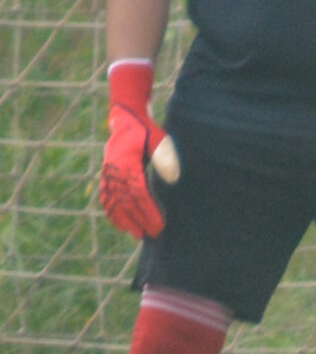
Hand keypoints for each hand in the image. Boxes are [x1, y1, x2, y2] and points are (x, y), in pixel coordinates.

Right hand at [99, 62, 169, 239]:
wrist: (125, 119)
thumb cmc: (146, 130)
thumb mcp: (160, 139)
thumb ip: (166, 157)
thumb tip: (173, 179)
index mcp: (127, 161)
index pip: (139, 192)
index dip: (149, 210)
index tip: (159, 224)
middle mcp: (113, 169)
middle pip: (126, 201)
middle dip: (139, 219)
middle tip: (152, 234)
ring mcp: (107, 173)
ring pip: (113, 202)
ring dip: (124, 220)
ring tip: (136, 234)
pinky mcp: (106, 175)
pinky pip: (106, 197)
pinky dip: (112, 212)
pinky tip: (120, 224)